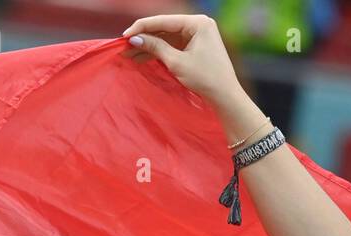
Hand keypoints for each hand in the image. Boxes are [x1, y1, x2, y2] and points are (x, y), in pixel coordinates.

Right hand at [120, 14, 242, 110]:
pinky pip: (174, 45)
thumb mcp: (177, 62)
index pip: (163, 21)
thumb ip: (155, 47)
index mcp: (198, 23)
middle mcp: (199, 25)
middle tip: (124, 47)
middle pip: (164, 28)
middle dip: (144, 38)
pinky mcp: (197, 46)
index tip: (124, 37)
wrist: (226, 97)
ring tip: (130, 55)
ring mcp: (199, 35)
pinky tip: (143, 57)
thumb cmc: (205, 79)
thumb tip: (133, 39)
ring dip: (150, 46)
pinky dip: (160, 52)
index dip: (141, 28)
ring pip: (167, 38)